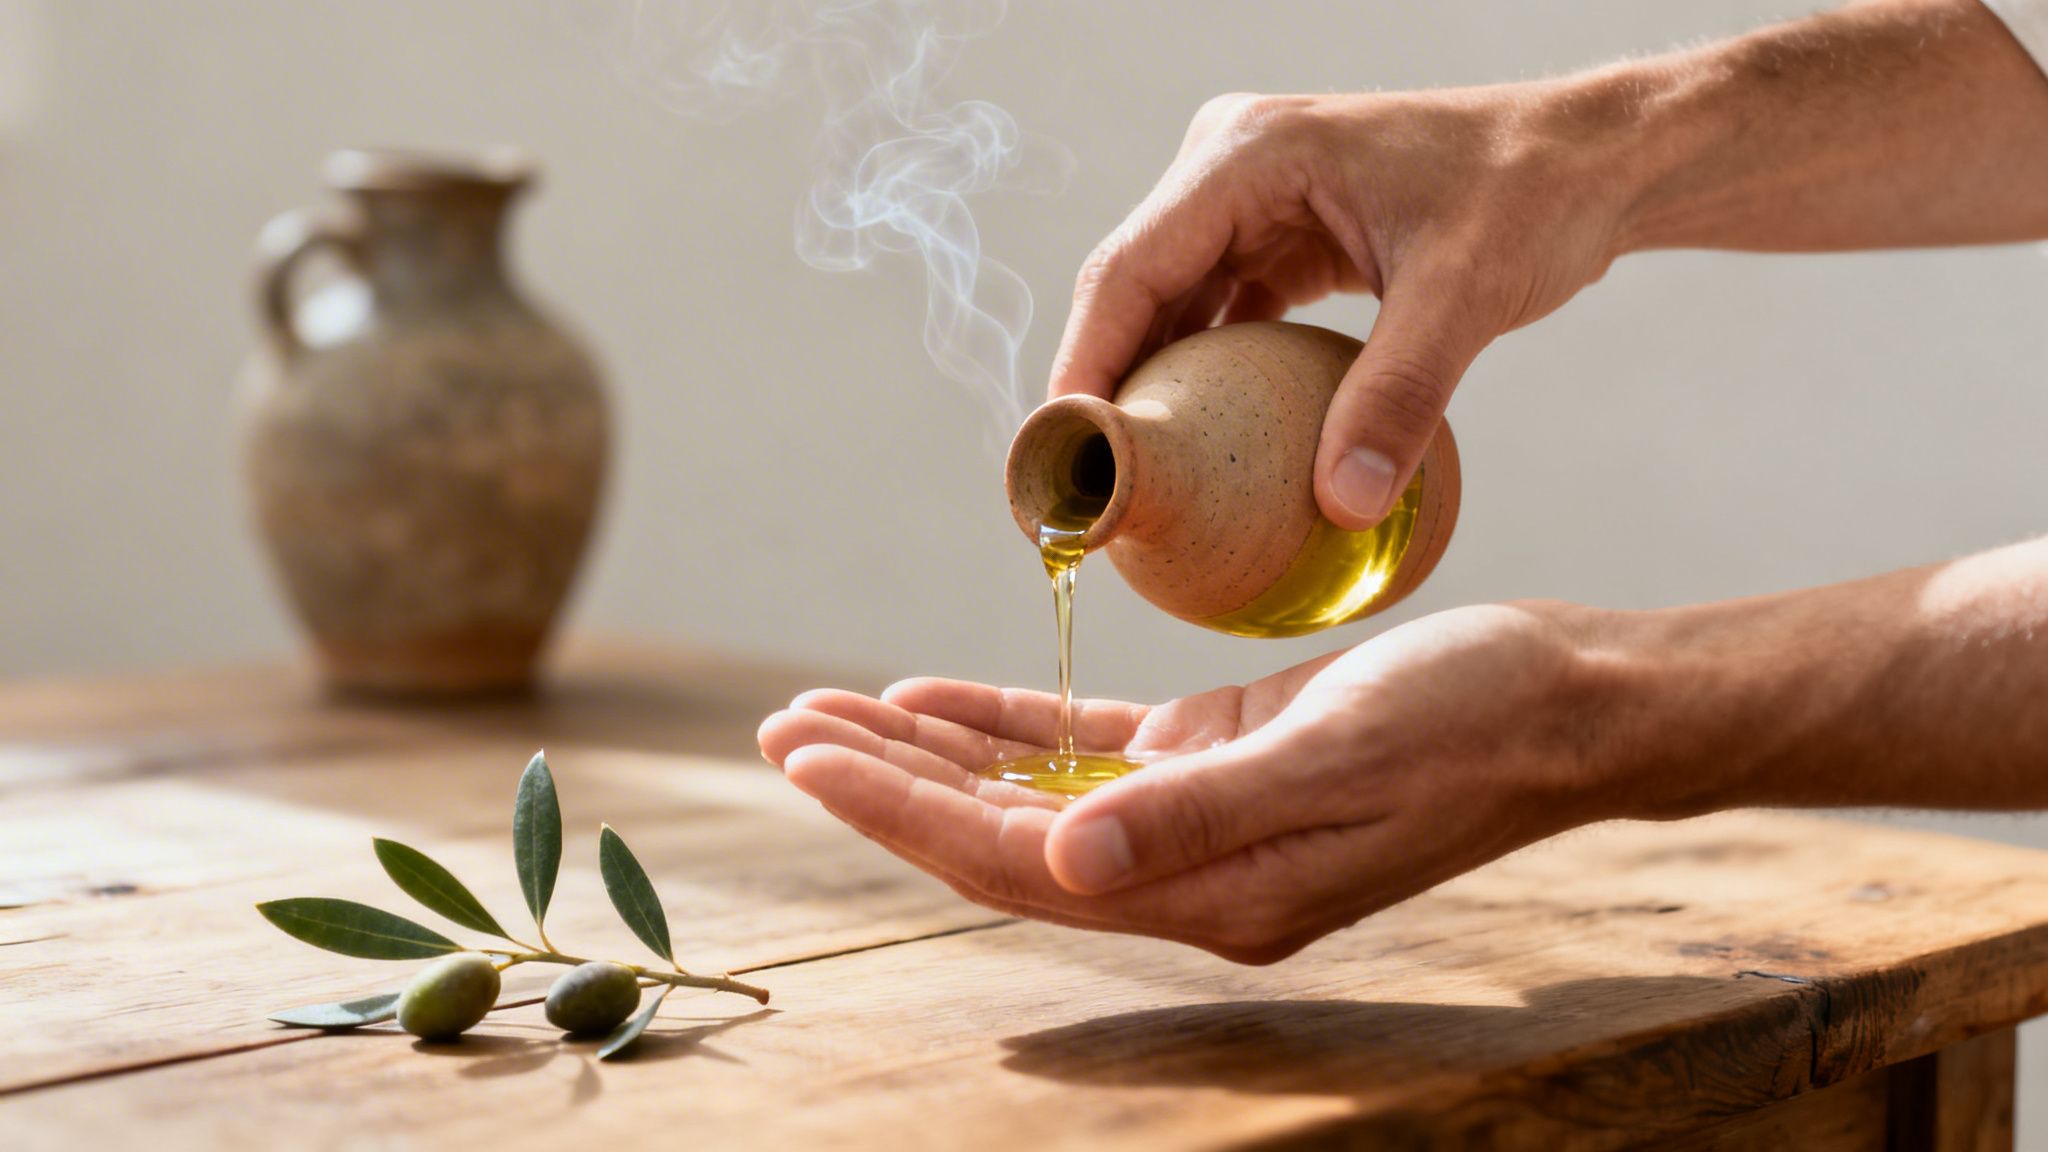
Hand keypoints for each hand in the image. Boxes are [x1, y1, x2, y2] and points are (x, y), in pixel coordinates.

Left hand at [758, 602, 1613, 963]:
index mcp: (1211, 892)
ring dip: (930, 751)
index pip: (1017, 859)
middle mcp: (1190, 867)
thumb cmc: (1471, 723)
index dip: (903, 810)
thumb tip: (1059, 858)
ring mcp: (1200, 815)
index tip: (808, 760)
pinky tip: (935, 694)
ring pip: (1031, 789)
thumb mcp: (1334, 758)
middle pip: (1002, 831)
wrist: (1569, 699)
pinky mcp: (1219, 758)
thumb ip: (1196, 814)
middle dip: (886, 783)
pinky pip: (1087, 748)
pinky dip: (1009, 720)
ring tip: (827, 712)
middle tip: (782, 729)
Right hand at [1050, 87, 1633, 529]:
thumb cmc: (1533, 195)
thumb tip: (1343, 505)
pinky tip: (1196, 454)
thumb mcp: (1465, 294)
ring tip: (1123, 488)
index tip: (1058, 462)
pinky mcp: (1279, 236)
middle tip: (1076, 498)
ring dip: (1147, 392)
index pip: (1127, 272)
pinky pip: (1217, 316)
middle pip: (1130, 293)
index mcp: (1245, 155)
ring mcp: (1250, 201)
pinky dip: (1203, 382)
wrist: (1592, 162)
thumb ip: (1399, 395)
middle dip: (1100, 392)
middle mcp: (1229, 169)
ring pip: (1167, 309)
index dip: (1080, 369)